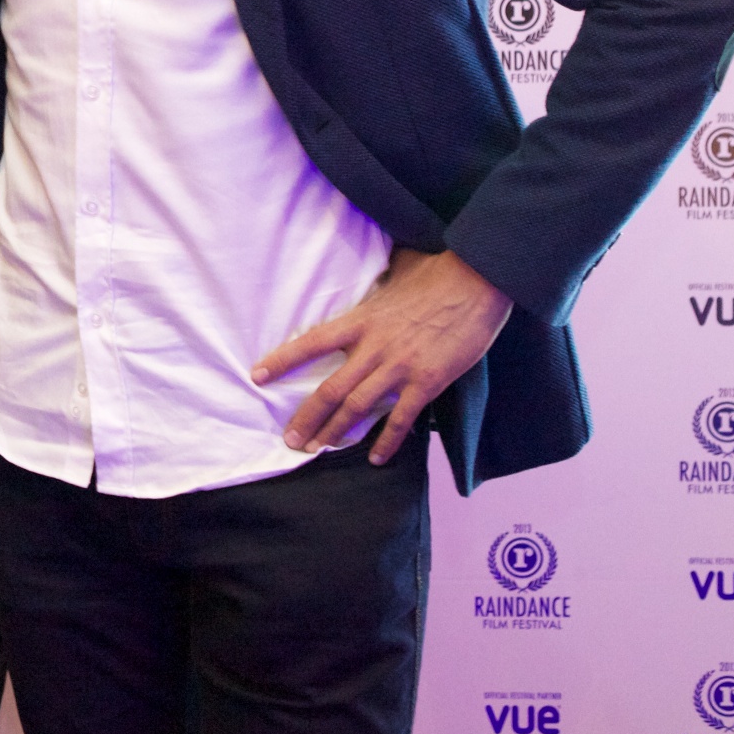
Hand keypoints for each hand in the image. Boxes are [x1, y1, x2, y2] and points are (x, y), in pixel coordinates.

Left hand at [253, 247, 512, 464]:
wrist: (476, 283)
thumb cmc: (436, 275)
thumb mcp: (392, 276)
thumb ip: (375, 285)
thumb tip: (372, 275)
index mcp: (361, 321)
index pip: (311, 343)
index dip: (283, 361)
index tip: (258, 376)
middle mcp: (373, 347)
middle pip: (330, 390)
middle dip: (307, 418)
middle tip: (290, 440)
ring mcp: (400, 367)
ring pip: (358, 408)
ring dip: (336, 432)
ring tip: (318, 449)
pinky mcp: (427, 382)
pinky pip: (402, 418)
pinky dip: (388, 441)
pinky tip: (375, 458)